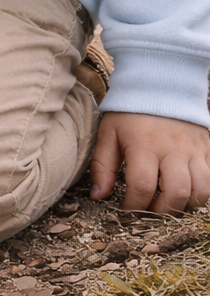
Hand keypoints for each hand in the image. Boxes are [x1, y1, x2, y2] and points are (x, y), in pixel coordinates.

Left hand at [89, 111, 209, 213]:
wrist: (160, 85)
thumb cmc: (130, 112)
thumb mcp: (108, 134)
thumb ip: (102, 167)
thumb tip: (97, 196)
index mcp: (144, 145)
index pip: (142, 187)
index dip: (134, 206)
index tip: (126, 209)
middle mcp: (173, 149)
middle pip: (176, 193)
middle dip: (161, 211)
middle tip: (149, 210)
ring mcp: (194, 149)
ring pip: (200, 190)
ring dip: (184, 205)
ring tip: (168, 203)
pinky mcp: (208, 148)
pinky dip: (202, 193)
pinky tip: (186, 192)